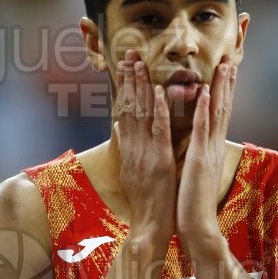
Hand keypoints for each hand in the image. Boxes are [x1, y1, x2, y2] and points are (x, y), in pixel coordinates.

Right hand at [114, 49, 175, 242]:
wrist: (149, 225)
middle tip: (130, 53)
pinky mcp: (159, 159)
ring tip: (141, 62)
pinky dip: (160, 109)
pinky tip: (160, 90)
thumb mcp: (130, 171)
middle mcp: (134, 147)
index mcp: (129, 149)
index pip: (124, 111)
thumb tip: (117, 126)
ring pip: (142, 113)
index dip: (125, 87)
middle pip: (130, 107)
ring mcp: (146, 152)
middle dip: (130, 79)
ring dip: (142, 86)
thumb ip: (125, 146)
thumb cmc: (146, 202)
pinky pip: (159, 130)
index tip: (125, 66)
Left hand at [176, 55, 237, 258]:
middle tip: (232, 57)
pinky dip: (203, 110)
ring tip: (224, 64)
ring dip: (219, 88)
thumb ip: (195, 156)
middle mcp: (213, 147)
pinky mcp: (199, 160)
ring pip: (215, 113)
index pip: (218, 115)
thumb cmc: (192, 204)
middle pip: (222, 108)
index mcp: (210, 150)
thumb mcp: (194, 174)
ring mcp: (208, 152)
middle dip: (227, 83)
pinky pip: (201, 130)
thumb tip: (194, 145)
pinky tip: (204, 91)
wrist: (198, 227)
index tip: (226, 71)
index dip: (223, 92)